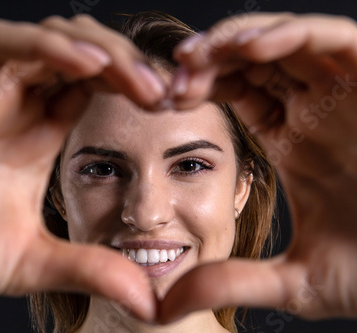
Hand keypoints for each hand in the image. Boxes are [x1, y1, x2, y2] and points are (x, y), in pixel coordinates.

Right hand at [0, 15, 165, 320]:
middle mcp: (17, 107)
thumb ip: (89, 270)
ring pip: (51, 39)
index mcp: (39, 136)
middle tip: (165, 91)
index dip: (137, 89)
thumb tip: (148, 299)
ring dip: (98, 49)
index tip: (173, 107)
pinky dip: (47, 45)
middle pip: (83, 56)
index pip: (97, 89)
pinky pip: (4, 43)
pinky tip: (87, 64)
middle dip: (128, 64)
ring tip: (137, 79)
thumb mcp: (32, 261)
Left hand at [161, 13, 356, 321]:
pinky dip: (288, 35)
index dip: (199, 89)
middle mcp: (316, 110)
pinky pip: (329, 39)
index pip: (237, 93)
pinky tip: (248, 51)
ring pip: (283, 40)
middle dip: (209, 59)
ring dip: (236, 40)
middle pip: (252, 60)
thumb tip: (167, 306)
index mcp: (293, 140)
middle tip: (175, 72)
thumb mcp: (295, 279)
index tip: (164, 102)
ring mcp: (346, 93)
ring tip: (198, 56)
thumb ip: (233, 283)